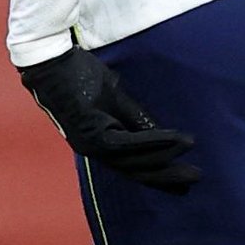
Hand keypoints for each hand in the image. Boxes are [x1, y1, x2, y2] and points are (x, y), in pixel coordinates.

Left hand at [19, 46, 200, 192]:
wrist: (50, 60)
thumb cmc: (78, 74)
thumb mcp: (114, 96)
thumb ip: (134, 117)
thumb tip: (158, 133)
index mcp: (97, 142)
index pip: (131, 165)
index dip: (157, 175)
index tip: (182, 183)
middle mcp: (93, 148)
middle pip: (134, 170)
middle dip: (165, 177)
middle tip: (195, 179)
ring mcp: (91, 141)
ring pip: (133, 161)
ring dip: (165, 163)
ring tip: (191, 167)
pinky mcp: (91, 129)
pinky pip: (128, 142)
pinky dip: (154, 143)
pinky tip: (176, 142)